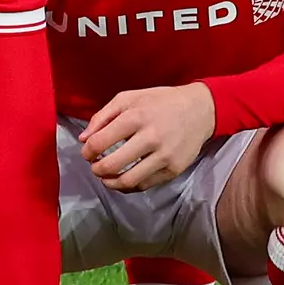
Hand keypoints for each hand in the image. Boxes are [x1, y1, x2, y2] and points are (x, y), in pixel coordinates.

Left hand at [78, 79, 218, 192]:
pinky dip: (129, 186)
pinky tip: (123, 179)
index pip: (100, 142)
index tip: (87, 152)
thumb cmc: (160, 102)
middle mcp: (151, 137)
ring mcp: (165, 156)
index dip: (88, 151)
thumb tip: (83, 139)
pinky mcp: (174, 169)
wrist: (200, 110)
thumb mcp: (129, 98)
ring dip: (110, 182)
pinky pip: (145, 185)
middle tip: (95, 167)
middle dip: (97, 169)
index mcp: (136, 117)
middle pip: (112, 165)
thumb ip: (102, 116)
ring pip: (129, 181)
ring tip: (106, 177)